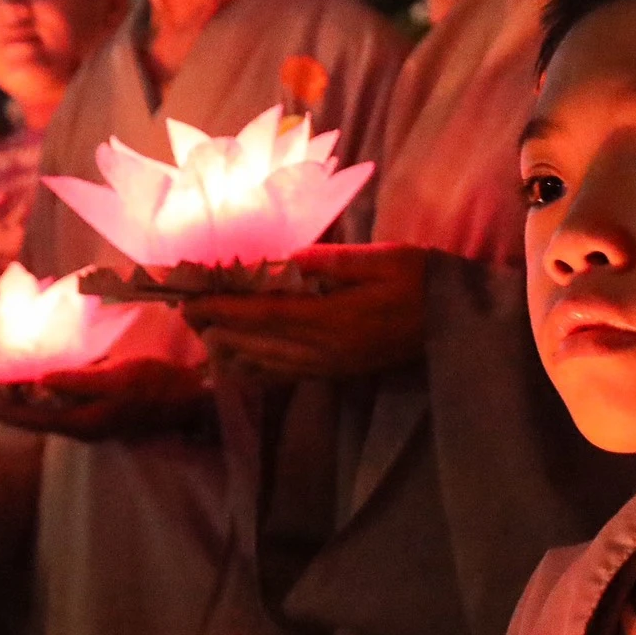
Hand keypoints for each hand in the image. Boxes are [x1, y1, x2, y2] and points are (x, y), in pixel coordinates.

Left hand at [0, 358, 212, 440]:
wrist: (190, 402)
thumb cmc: (158, 387)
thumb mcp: (121, 378)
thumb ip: (80, 381)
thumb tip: (40, 379)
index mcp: (80, 422)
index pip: (25, 416)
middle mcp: (77, 426)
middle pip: (26, 417)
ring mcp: (85, 421)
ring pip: (38, 412)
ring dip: (12, 399)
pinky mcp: (93, 413)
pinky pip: (53, 406)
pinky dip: (34, 394)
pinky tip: (26, 381)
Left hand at [177, 244, 428, 380]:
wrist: (454, 324)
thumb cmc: (420, 281)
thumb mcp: (380, 259)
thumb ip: (329, 262)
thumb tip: (281, 260)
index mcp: (334, 320)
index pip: (263, 314)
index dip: (222, 307)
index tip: (188, 297)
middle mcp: (324, 351)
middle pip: (254, 342)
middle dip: (214, 326)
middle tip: (182, 309)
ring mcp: (327, 367)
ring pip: (262, 364)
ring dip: (227, 348)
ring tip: (198, 331)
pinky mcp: (332, 374)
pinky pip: (281, 375)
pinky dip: (251, 368)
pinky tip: (231, 362)